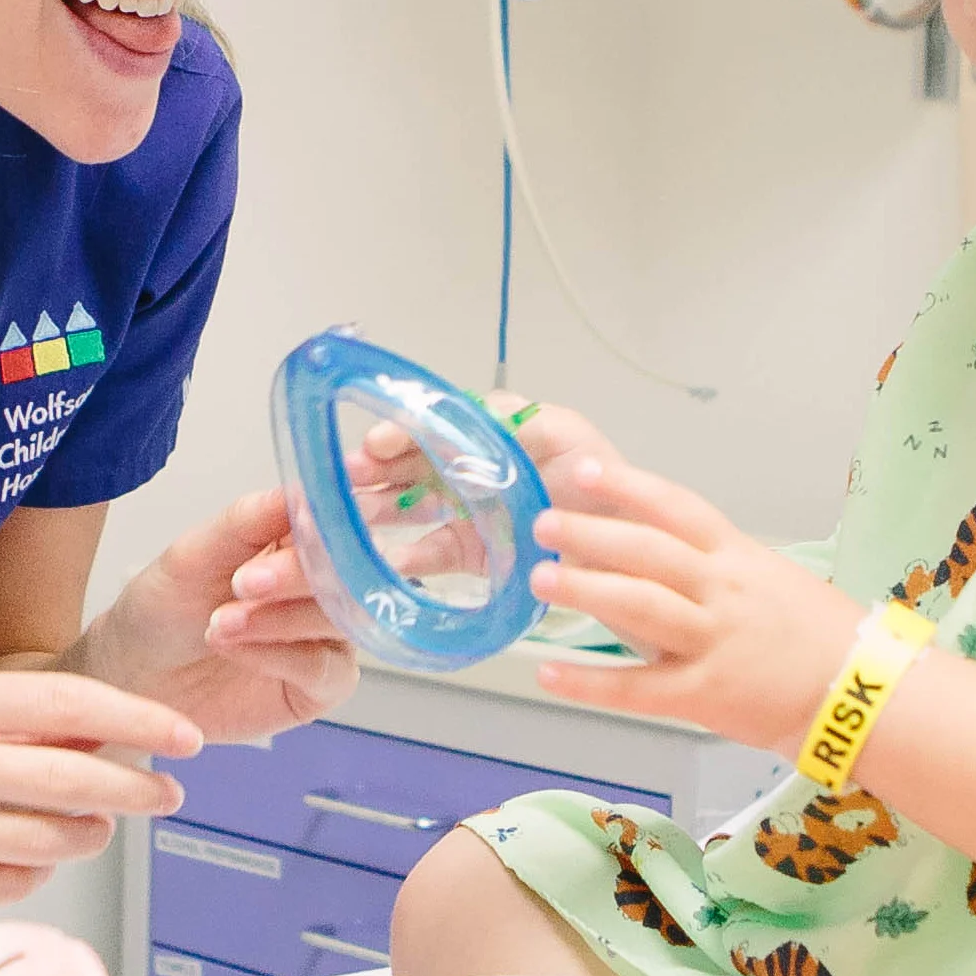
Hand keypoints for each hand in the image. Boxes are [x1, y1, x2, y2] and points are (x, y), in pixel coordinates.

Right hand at [0, 671, 201, 914]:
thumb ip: (14, 720)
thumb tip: (112, 732)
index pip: (66, 702)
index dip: (138, 720)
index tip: (186, 736)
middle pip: (67, 778)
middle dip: (134, 789)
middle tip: (168, 795)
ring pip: (44, 841)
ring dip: (87, 836)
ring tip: (93, 827)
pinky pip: (3, 886)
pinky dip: (30, 874)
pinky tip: (24, 858)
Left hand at [73, 485, 356, 742]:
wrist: (137, 674)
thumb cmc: (165, 607)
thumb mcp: (196, 552)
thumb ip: (252, 519)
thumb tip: (305, 489)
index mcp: (303, 538)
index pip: (345, 518)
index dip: (337, 518)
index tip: (305, 521)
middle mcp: (326, 583)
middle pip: (354, 570)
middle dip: (300, 574)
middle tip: (243, 582)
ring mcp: (329, 635)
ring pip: (343, 618)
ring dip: (279, 618)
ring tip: (220, 623)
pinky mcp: (322, 687)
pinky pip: (325, 670)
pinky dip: (280, 656)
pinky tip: (234, 647)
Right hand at [315, 398, 626, 585]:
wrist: (628, 548)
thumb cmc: (602, 485)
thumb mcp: (567, 438)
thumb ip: (520, 422)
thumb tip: (473, 414)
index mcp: (490, 432)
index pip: (433, 423)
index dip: (403, 431)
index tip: (380, 444)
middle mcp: (472, 468)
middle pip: (411, 463)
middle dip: (375, 468)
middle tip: (347, 475)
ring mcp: (468, 512)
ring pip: (410, 506)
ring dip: (376, 508)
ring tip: (346, 514)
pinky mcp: (471, 553)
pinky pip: (430, 553)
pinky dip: (405, 557)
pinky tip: (384, 560)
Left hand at [525, 455, 860, 753]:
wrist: (868, 697)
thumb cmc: (822, 639)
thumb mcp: (773, 582)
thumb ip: (720, 567)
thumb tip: (664, 551)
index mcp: (739, 558)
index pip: (678, 508)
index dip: (629, 487)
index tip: (587, 471)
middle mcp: (724, 591)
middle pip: (648, 551)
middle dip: (591, 533)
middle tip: (542, 522)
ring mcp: (714, 642)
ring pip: (639, 607)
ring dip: (584, 589)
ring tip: (538, 578)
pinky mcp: (705, 695)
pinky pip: (637, 689)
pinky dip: (589, 683)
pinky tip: (548, 674)